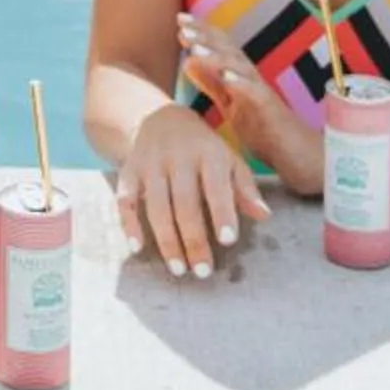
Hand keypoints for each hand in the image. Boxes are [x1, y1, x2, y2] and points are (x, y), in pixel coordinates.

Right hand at [115, 97, 270, 280]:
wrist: (159, 118)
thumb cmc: (203, 148)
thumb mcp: (229, 159)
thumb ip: (245, 188)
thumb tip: (264, 215)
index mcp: (208, 153)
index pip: (216, 186)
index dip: (222, 213)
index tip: (228, 240)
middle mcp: (177, 157)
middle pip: (184, 203)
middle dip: (194, 239)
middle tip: (203, 271)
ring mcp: (150, 164)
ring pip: (156, 207)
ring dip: (167, 240)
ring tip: (179, 269)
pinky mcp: (128, 172)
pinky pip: (126, 200)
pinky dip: (129, 224)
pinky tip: (137, 248)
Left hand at [178, 13, 322, 194]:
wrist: (298, 156)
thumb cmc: (265, 130)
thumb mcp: (231, 104)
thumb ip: (211, 84)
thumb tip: (187, 62)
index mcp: (240, 76)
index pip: (220, 47)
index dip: (202, 32)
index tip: (180, 19)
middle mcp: (251, 78)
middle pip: (228, 50)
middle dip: (205, 36)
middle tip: (182, 25)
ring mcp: (262, 92)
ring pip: (240, 67)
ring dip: (216, 56)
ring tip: (195, 49)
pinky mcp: (271, 109)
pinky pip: (256, 93)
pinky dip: (241, 83)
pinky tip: (225, 77)